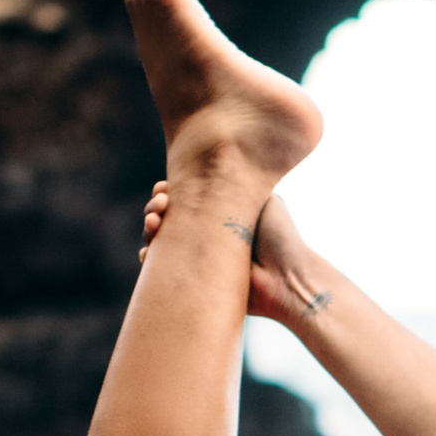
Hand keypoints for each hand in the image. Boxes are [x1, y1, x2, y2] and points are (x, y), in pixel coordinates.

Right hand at [138, 178, 322, 331]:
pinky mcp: (196, 279)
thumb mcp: (262, 196)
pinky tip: (148, 252)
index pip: (184, 194)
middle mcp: (207, 230)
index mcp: (219, 208)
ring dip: (150, 229)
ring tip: (154, 225)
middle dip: (155, 206)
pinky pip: (162, 268)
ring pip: (161, 239)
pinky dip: (150, 259)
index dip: (168, 189)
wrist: (287, 278)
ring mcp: (200, 255)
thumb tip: (213, 156)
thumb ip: (238, 178)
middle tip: (161, 205)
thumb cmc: (280, 236)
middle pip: (168, 213)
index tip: (164, 188)